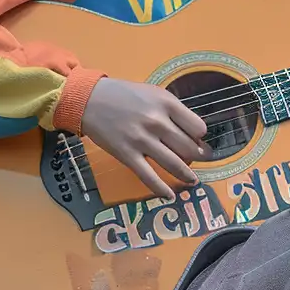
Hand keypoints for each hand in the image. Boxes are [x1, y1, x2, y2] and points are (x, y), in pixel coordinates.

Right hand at [76, 75, 206, 202]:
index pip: (197, 127)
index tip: (197, 140)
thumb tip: (188, 134)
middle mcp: (157, 122)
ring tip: (192, 181)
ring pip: (173, 164)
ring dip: (186, 175)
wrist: (90, 100)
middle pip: (189, 148)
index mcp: (166, 104)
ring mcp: (142, 141)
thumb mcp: (153, 93)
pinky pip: (148, 177)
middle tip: (200, 161)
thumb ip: (171, 110)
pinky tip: (169, 196)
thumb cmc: (123, 94)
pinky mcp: (127, 155)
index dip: (200, 136)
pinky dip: (161, 189)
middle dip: (198, 157)